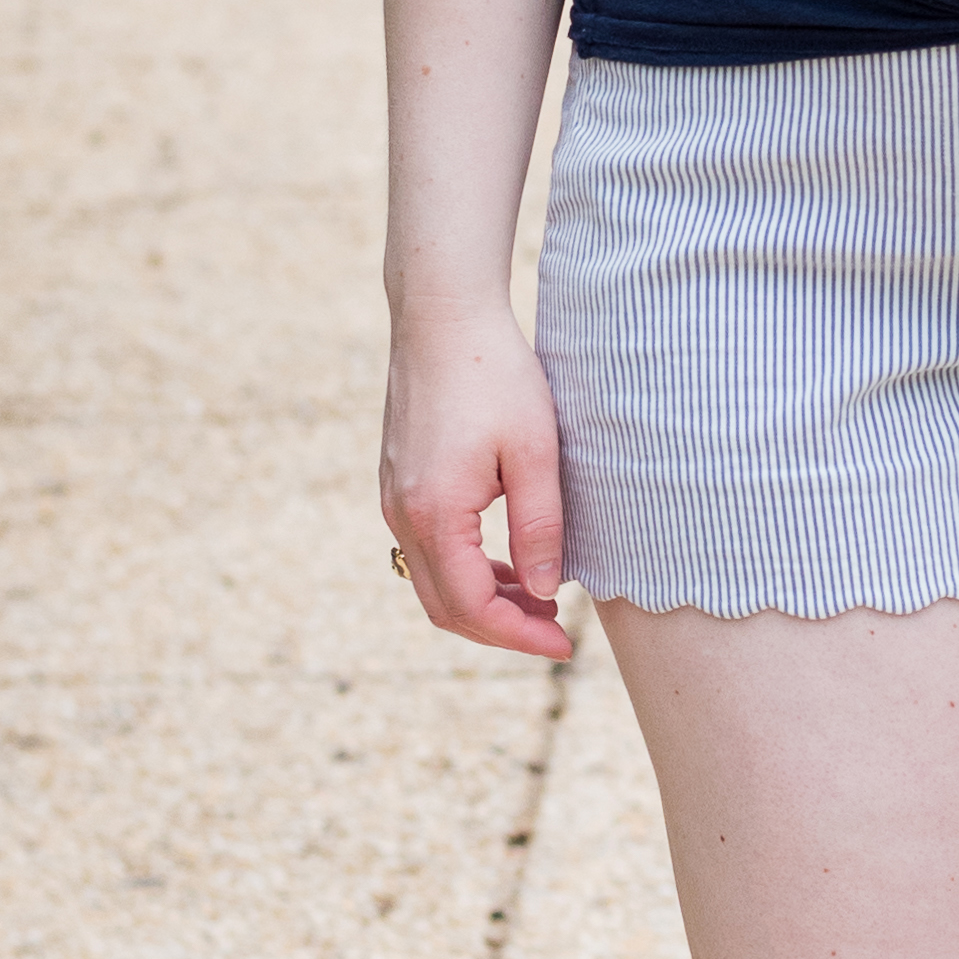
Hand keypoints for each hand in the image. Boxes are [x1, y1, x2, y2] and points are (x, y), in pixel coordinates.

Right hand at [379, 296, 573, 662]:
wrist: (442, 314)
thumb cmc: (495, 374)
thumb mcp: (534, 452)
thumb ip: (539, 526)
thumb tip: (544, 591)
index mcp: (434, 514)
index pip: (472, 607)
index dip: (519, 636)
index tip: (565, 644)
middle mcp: (402, 514)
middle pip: (444, 606)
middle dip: (501, 628)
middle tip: (557, 630)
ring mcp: (393, 498)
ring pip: (433, 580)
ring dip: (484, 599)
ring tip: (540, 597)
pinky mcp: (397, 481)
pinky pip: (427, 548)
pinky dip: (467, 568)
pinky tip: (508, 560)